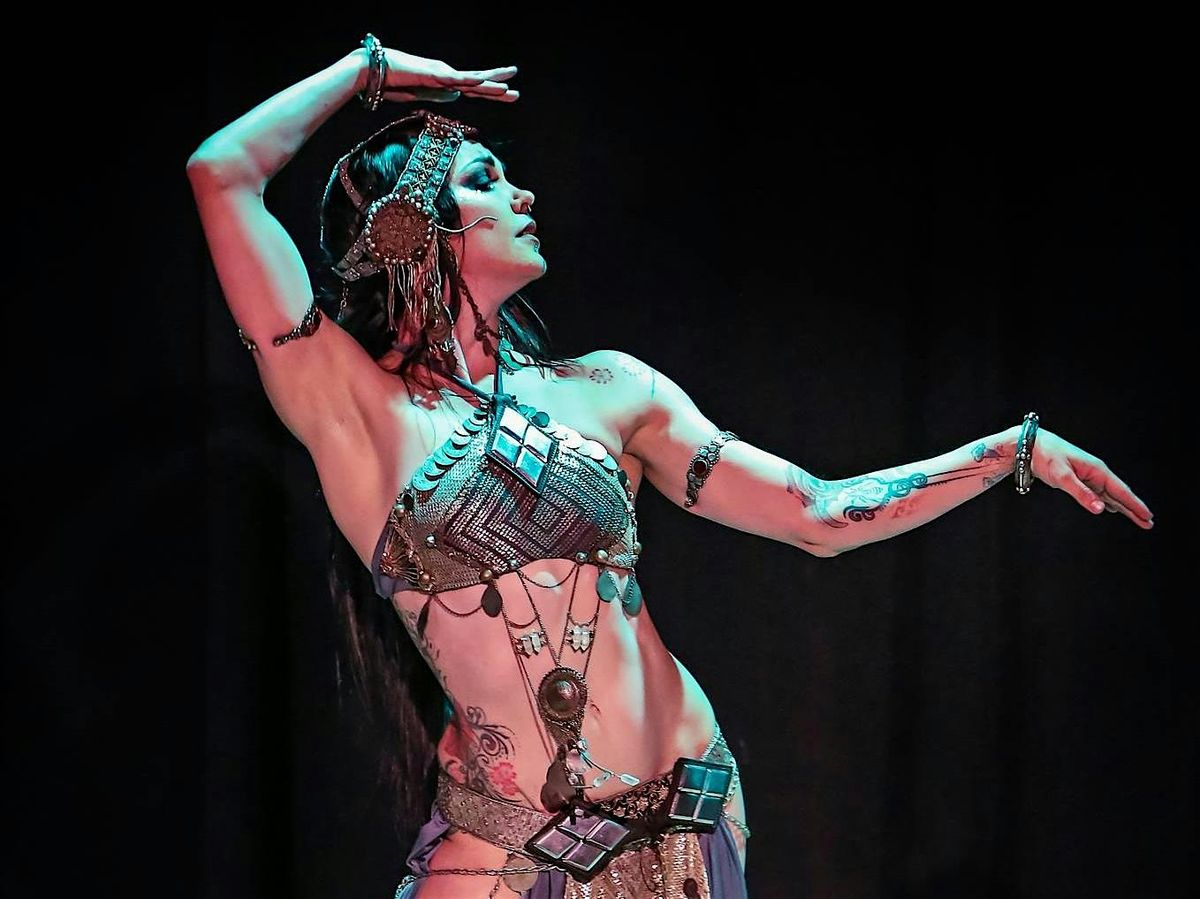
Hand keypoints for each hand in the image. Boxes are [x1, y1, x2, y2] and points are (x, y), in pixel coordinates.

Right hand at [375, 48, 518, 103]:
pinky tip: (483, 80)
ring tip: (508, 88)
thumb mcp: (421, 95)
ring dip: (489, 85)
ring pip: (470, 81)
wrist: (372, 72)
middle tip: (517, 94)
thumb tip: (455, 97)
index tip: (509, 94)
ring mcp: (441, 74)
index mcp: (444, 84)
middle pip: (477, 84)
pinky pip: (454, 78)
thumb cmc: (392, 83)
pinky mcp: (432, 74)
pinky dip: (469, 79)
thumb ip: (438, 95)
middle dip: (497, 88)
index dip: (492, 91)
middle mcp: (446, 76)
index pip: (473, 88)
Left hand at [1031, 429, 1153, 529]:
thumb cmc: (1046, 457)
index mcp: (1097, 470)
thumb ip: (1082, 493)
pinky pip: (1098, 493)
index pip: (1121, 491)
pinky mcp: (1078, 479)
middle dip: (1134, 509)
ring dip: (1123, 507)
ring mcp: (1088, 476)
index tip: (1147, 516)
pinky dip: (1108, 502)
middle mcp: (1096, 473)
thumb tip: (1101, 510)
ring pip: (1110, 495)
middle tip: (1148, 523)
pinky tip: (1111, 508)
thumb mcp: (1062, 476)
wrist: (1029, 445)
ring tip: (1137, 518)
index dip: (1135, 505)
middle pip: (1119, 495)